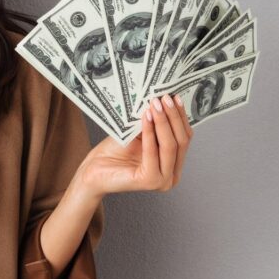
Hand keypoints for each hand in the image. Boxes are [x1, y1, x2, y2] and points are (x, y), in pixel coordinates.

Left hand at [76, 94, 194, 198]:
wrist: (94, 170)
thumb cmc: (114, 153)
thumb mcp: (139, 134)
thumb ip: (154, 123)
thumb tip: (164, 99)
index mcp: (173, 165)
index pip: (184, 138)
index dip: (181, 117)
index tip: (175, 97)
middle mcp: (172, 176)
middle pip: (180, 141)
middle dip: (173, 117)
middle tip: (166, 98)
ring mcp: (163, 180)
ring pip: (170, 146)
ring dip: (163, 122)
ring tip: (155, 104)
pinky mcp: (150, 181)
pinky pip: (153, 151)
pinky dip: (150, 133)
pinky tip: (146, 117)